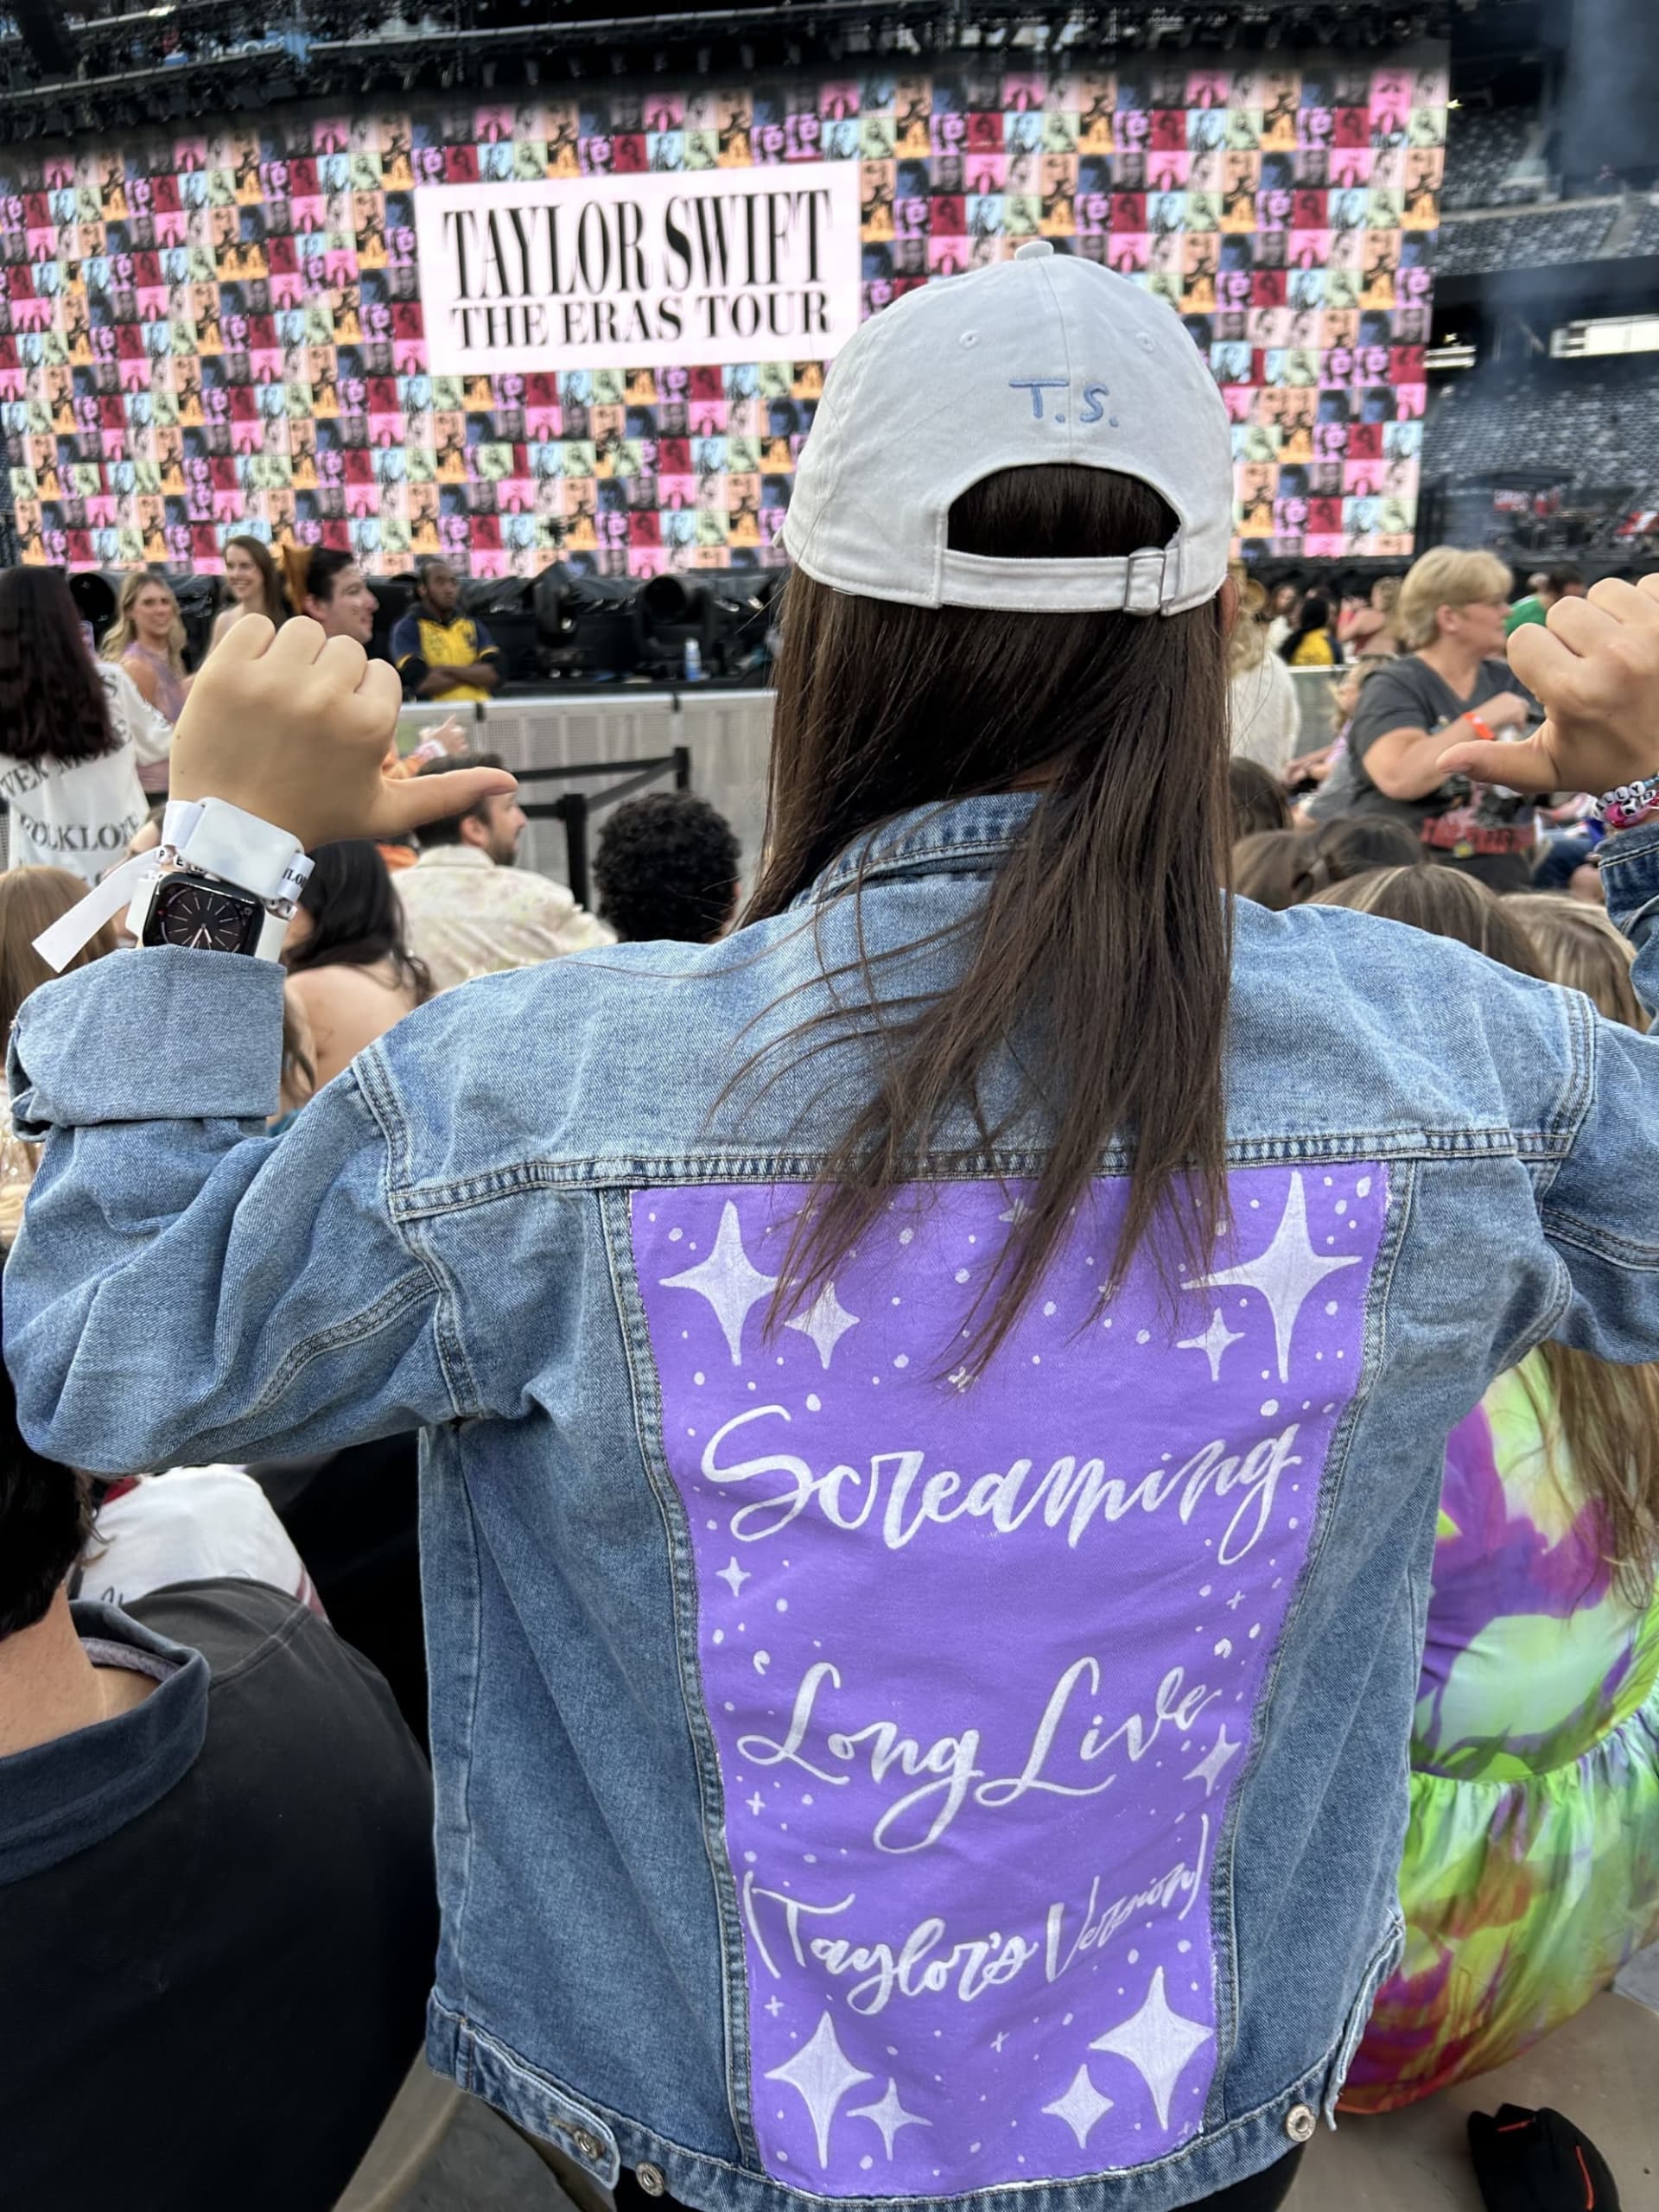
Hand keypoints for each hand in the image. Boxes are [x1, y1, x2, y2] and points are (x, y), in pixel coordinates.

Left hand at [171, 618, 514, 851]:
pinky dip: (251, 647)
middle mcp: (325, 697)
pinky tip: (249, 687)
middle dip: (328, 680)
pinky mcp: (225, 672)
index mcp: (370, 725)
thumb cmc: (313, 820)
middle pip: (344, 649)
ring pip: (302, 630)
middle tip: (303, 726)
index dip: (360, 704)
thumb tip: (511, 781)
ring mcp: (271, 682)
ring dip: (292, 658)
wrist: (231, 832)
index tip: (335, 738)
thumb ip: (448, 792)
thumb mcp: (386, 812)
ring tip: (277, 703)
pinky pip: (250, 624)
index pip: (380, 674)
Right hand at [428, 715, 468, 754]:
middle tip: (458, 731)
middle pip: (462, 730)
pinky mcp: (455, 750)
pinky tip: (464, 746)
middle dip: (460, 730)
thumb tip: (428, 730)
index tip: (454, 716)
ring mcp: (454, 743)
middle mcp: (452, 735)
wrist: (431, 751)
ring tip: (459, 740)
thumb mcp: (425, 733)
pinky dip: (464, 747)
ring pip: (462, 739)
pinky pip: (463, 748)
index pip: (451, 721)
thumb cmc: (427, 741)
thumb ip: (427, 731)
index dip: (453, 718)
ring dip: (461, 739)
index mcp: (445, 729)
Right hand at [1438, 577, 1658, 795]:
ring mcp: (1654, 635)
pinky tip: (1646, 640)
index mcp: (1574, 693)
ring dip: (1606, 616)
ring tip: (1618, 652)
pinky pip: (1648, 584)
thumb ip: (1494, 763)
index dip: (1535, 661)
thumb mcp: (1547, 770)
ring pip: (1605, 590)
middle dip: (1570, 637)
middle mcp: (1615, 658)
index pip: (1524, 638)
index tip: (1556, 683)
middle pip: (1563, 609)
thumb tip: (1446, 761)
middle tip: (1591, 669)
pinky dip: (1644, 606)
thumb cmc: (1607, 763)